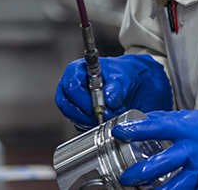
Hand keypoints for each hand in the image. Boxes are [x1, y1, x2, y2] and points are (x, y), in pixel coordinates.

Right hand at [55, 54, 171, 128]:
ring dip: (91, 122)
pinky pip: (80, 125)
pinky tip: (108, 120)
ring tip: (110, 117)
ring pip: (72, 117)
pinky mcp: (78, 114)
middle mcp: (69, 85)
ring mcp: (73, 101)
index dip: (85, 101)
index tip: (101, 109)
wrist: (130, 85)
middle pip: (67, 106)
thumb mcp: (123, 76)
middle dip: (87, 115)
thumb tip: (108, 99)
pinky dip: (93, 126)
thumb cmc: (122, 75)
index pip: (72, 88)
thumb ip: (116, 86)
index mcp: (76, 70)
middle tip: (106, 117)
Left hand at [113, 98, 197, 188]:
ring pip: (178, 186)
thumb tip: (136, 119)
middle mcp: (193, 150)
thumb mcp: (187, 116)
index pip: (155, 128)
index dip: (135, 130)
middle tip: (125, 177)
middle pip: (164, 164)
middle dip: (142, 173)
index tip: (118, 132)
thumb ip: (162, 119)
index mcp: (185, 129)